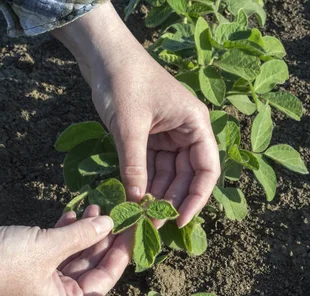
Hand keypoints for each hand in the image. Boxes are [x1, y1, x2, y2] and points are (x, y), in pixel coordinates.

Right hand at [0, 206, 130, 295]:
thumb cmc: (1, 262)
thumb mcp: (48, 247)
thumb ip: (82, 236)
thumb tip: (110, 223)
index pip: (104, 280)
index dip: (120, 252)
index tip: (134, 229)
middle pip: (90, 266)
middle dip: (102, 238)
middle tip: (116, 212)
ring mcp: (40, 281)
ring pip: (72, 254)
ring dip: (84, 232)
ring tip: (96, 206)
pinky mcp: (27, 263)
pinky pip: (55, 248)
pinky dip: (64, 232)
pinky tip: (73, 213)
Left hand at [53, 3, 219, 226]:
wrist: (103, 54)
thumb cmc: (124, 81)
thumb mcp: (129, 126)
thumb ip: (135, 165)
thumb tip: (137, 202)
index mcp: (195, 124)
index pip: (207, 170)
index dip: (196, 199)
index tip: (178, 221)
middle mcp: (187, 131)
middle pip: (187, 176)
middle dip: (171, 201)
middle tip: (153, 226)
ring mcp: (168, 134)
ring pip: (168, 174)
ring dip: (156, 194)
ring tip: (142, 218)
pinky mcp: (150, 135)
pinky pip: (151, 165)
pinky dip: (143, 182)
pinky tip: (134, 199)